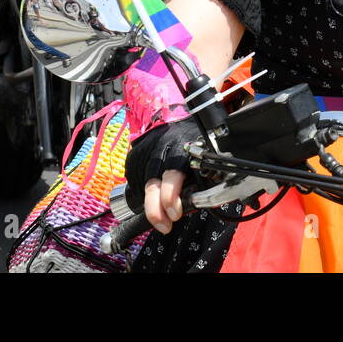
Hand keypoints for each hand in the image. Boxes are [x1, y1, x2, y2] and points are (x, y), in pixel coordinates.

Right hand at [124, 118, 199, 234]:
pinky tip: (150, 198)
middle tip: (165, 225)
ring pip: (142, 185)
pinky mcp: (133, 156)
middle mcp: (160, 150)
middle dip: (156, 209)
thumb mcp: (202, 150)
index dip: (171, 196)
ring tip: (160, 217)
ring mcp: (144, 153)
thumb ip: (203, 172)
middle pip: (153, 183)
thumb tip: (209, 199)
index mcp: (181, 148)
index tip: (175, 213)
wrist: (168, 115)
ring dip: (150, 205)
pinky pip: (135, 180)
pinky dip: (142, 193)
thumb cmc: (191, 138)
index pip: (173, 173)